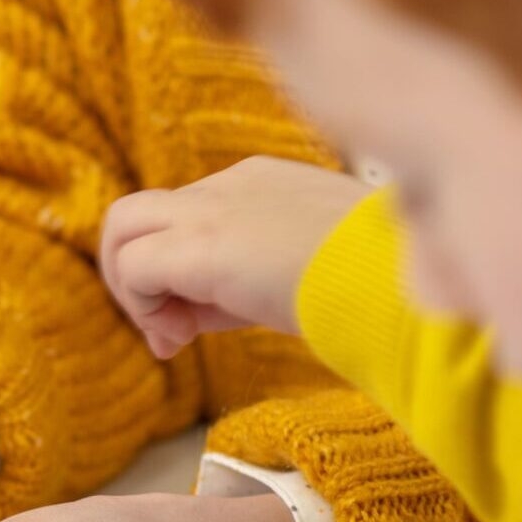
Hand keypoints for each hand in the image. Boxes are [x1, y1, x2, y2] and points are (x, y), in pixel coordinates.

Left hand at [100, 157, 370, 357]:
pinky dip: (141, 305)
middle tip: (169, 333)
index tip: (190, 327)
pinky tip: (179, 337)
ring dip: (129, 289)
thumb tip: (188, 320)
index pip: (187, 219)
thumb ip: (246, 285)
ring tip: (170, 336)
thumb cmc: (372, 283)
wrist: (398, 279)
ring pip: (122, 224)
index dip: (174, 276)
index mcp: (260, 184)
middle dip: (136, 277)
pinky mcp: (202, 241)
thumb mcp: (305, 272)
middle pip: (142, 215)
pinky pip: (133, 262)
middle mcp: (229, 184)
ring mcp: (213, 207)